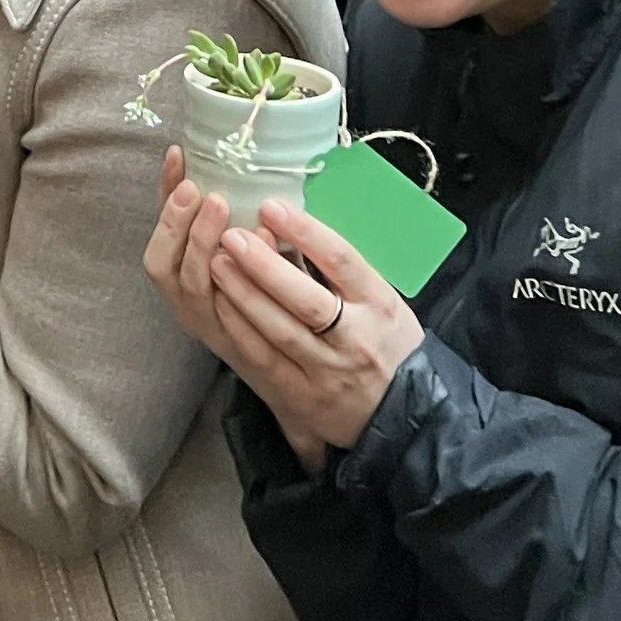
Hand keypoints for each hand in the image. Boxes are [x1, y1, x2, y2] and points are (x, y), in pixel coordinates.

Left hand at [144, 153, 423, 471]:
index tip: (271, 207)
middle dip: (265, 266)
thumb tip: (286, 225)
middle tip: (232, 236)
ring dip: (243, 294)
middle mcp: (355, 338)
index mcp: (379, 304)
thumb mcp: (378, 299)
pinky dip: (239, 328)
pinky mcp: (302, 396)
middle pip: (306, 300)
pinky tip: (219, 301)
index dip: (305, 232)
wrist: (404, 412)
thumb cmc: (385, 342)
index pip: (342, 261)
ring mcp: (327, 371)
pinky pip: (264, 359)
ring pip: (280, 331)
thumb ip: (337, 269)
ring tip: (217, 261)